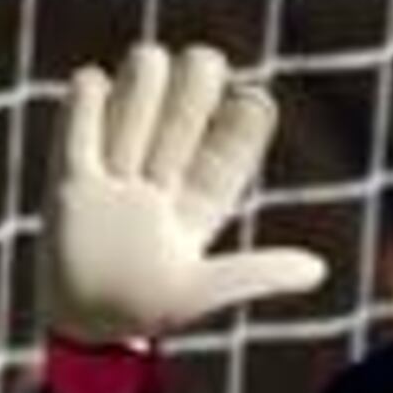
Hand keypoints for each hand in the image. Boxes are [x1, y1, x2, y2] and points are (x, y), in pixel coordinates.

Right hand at [43, 42, 328, 343]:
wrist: (84, 326)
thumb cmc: (147, 310)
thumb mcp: (204, 290)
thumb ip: (257, 273)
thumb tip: (319, 271)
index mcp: (203, 201)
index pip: (230, 148)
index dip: (244, 121)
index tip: (256, 98)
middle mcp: (165, 177)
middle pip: (186, 111)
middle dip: (194, 88)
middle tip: (204, 65)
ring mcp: (119, 172)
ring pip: (138, 102)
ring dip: (144, 84)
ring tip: (150, 67)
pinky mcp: (73, 177)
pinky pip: (78, 123)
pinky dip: (87, 99)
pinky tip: (96, 84)